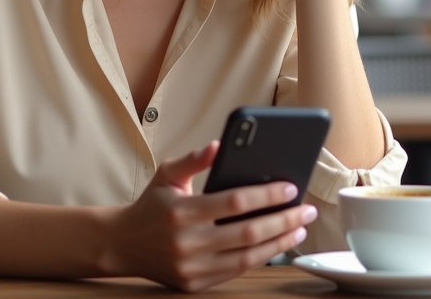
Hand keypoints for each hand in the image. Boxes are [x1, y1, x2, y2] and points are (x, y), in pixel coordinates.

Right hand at [104, 141, 317, 291]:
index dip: (267, 195)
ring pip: (247, 257)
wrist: (123, 244)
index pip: (234, 202)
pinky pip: (235, 271)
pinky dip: (260, 258)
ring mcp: (191, 268)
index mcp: (181, 212)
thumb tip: (219, 144)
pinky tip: (277, 244)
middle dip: (284, 219)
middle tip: (307, 209)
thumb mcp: (166, 174)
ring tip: (299, 227)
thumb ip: (193, 160)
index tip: (291, 187)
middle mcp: (187, 243)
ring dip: (279, 243)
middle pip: (248, 233)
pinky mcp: (194, 285)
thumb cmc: (151, 204)